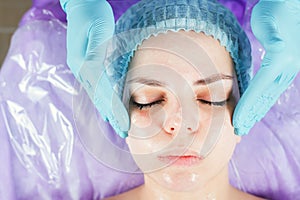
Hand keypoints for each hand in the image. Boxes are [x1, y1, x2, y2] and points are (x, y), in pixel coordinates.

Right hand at [60, 0, 129, 137]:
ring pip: (97, 94)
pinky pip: (95, 86)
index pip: (104, 93)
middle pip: (100, 97)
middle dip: (112, 116)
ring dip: (107, 110)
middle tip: (123, 132)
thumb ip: (100, 57)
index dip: (115, 110)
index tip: (125, 126)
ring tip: (116, 125)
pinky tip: (106, 106)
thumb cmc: (92, 14)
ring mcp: (81, 67)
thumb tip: (106, 82)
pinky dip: (102, 99)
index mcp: (85, 63)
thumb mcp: (98, 32)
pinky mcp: (84, 64)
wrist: (80, 4)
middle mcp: (82, 69)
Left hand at [233, 0, 299, 134]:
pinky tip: (255, 106)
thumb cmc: (278, 9)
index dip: (247, 108)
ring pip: (269, 95)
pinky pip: (270, 87)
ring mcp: (286, 67)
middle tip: (238, 132)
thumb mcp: (270, 23)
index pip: (259, 90)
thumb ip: (274, 38)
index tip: (236, 123)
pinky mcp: (283, 64)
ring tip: (246, 124)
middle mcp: (286, 67)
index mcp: (281, 60)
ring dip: (257, 111)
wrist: (290, 3)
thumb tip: (278, 48)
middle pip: (265, 97)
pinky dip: (261, 99)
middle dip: (251, 116)